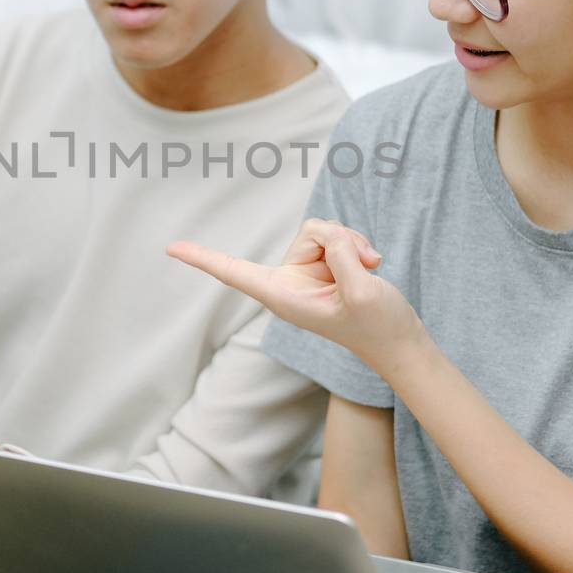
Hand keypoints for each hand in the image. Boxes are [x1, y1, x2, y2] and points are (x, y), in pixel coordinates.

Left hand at [167, 218, 423, 372]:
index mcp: (283, 297)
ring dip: (353, 244)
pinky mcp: (325, 265)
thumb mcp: (362, 289)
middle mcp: (289, 282)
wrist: (402, 341)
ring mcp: (308, 273)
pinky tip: (370, 265)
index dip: (203, 259)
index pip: (235, 273)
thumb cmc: (380, 326)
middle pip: (308, 233)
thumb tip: (328, 236)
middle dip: (341, 240)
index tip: (170, 248)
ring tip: (368, 270)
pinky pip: (336, 235)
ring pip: (323, 231)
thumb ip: (340, 255)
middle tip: (364, 267)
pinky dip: (358, 246)